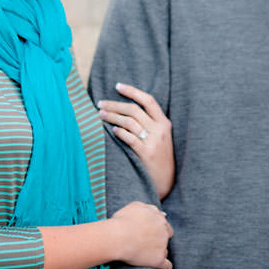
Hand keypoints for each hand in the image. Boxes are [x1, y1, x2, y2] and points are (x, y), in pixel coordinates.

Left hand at [98, 83, 174, 199]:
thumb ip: (149, 124)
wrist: (167, 181)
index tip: (117, 86)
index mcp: (164, 123)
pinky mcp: (147, 154)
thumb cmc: (160, 158)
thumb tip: (126, 110)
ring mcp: (154, 142)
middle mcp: (160, 130)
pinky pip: (130, 138)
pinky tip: (112, 130)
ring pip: (129, 122)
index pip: (148, 100)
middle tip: (100, 104)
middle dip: (114, 105)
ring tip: (100, 115)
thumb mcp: (161, 137)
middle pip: (134, 110)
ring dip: (112, 117)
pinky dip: (119, 132)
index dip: (132, 91)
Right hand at [110, 201, 173, 268]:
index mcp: (159, 218)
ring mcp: (162, 246)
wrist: (118, 237)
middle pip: (168, 235)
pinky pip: (167, 265)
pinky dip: (165, 267)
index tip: (149, 232)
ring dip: (160, 252)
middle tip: (149, 242)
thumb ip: (149, 208)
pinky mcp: (159, 259)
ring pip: (166, 250)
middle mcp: (164, 231)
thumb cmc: (122, 221)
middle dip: (161, 238)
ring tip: (148, 255)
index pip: (164, 223)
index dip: (157, 228)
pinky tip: (161, 267)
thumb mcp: (135, 206)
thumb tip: (161, 212)